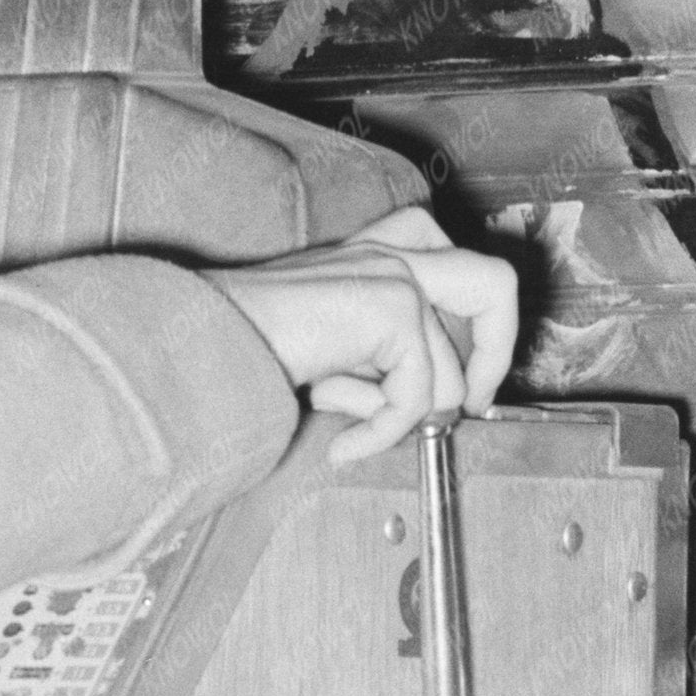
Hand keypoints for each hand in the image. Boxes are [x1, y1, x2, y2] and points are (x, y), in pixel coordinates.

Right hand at [221, 230, 521, 461]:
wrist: (200, 338)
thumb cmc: (246, 347)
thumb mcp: (333, 355)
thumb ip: (382, 366)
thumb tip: (429, 411)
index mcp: (378, 250)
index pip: (464, 275)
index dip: (481, 337)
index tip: (463, 392)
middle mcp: (391, 251)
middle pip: (495, 285)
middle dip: (494, 357)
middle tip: (467, 406)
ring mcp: (394, 272)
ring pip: (447, 371)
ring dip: (400, 418)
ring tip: (351, 428)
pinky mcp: (391, 304)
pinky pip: (417, 395)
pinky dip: (383, 432)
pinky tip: (344, 445)